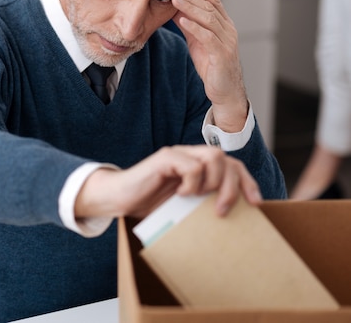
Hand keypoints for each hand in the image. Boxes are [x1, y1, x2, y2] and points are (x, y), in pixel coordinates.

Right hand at [75, 145, 261, 219]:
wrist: (118, 200)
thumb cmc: (151, 205)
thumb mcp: (185, 207)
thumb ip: (204, 203)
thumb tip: (235, 219)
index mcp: (200, 166)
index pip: (233, 165)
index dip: (247, 182)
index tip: (256, 203)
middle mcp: (191, 156)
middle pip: (227, 159)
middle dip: (233, 186)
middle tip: (223, 210)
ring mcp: (179, 155)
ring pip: (214, 156)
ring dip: (214, 182)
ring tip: (201, 200)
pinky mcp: (165, 158)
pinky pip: (191, 166)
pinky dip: (192, 183)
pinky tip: (181, 195)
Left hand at [169, 0, 247, 131]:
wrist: (225, 91)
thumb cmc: (212, 65)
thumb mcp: (197, 42)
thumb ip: (189, 26)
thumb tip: (174, 10)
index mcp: (224, 24)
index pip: (213, 1)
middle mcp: (228, 30)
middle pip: (209, 7)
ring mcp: (227, 41)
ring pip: (208, 18)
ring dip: (189, 7)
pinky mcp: (222, 55)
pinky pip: (208, 37)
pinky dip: (194, 27)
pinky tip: (182, 20)